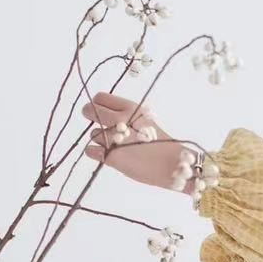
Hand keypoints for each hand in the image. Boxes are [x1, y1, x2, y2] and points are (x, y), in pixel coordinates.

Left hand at [81, 91, 196, 192]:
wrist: (173, 165)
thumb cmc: (161, 144)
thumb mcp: (146, 120)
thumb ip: (128, 116)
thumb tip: (108, 115)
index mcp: (131, 109)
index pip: (100, 97)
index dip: (97, 104)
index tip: (100, 111)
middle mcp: (120, 120)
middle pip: (89, 110)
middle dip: (89, 115)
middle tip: (98, 124)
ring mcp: (114, 139)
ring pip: (93, 134)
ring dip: (99, 139)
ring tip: (116, 147)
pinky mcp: (111, 156)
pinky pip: (90, 151)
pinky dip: (95, 153)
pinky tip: (108, 156)